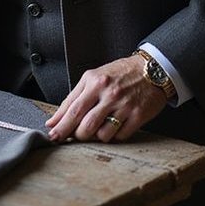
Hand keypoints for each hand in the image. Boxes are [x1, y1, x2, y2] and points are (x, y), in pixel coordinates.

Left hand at [45, 56, 167, 142]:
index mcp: (95, 82)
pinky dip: (115, 136)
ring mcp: (124, 105)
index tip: (52, 136)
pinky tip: (116, 125)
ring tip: (100, 126)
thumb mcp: (94, 78)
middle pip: (85, 126)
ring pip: (102, 135)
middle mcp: (109, 93)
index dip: (60, 126)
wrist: (152, 69)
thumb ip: (73, 98)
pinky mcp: (138, 115)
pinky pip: (120, 136)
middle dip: (77, 135)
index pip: (72, 109)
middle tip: (77, 135)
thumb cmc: (120, 74)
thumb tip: (54, 121)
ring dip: (97, 136)